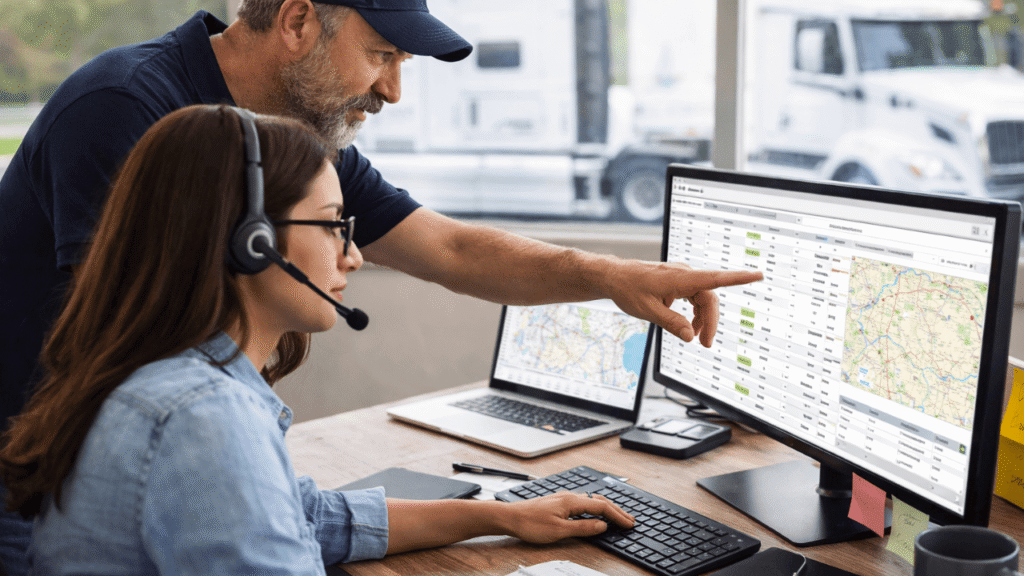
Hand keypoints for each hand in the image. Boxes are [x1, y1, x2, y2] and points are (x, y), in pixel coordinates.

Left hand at [505, 492, 634, 543]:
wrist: (510, 517)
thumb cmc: (530, 524)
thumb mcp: (559, 531)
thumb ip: (583, 528)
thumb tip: (602, 525)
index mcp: (572, 501)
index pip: (602, 507)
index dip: (618, 516)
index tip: (629, 524)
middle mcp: (570, 497)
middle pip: (599, 501)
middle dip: (616, 510)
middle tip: (630, 520)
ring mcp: (564, 498)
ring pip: (591, 501)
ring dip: (607, 508)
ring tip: (617, 517)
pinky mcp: (558, 503)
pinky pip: (583, 503)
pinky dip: (595, 508)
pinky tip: (595, 514)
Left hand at [606, 260, 762, 346]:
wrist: (613, 276)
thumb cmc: (628, 289)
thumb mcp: (648, 311)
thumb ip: (671, 323)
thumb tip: (691, 336)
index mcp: (680, 278)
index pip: (715, 278)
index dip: (738, 278)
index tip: (758, 275)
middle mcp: (684, 274)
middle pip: (709, 298)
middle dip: (710, 321)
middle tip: (705, 344)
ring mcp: (681, 277)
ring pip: (702, 298)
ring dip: (702, 319)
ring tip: (695, 337)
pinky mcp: (676, 281)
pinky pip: (693, 296)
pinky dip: (693, 312)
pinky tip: (687, 325)